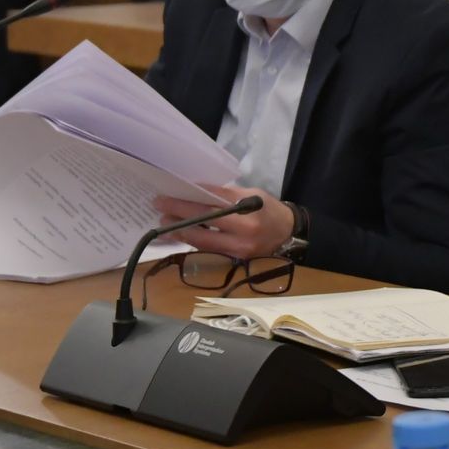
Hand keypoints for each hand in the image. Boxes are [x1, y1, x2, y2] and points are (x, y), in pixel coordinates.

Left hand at [152, 186, 293, 260]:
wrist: (288, 233)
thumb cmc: (269, 209)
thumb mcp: (253, 194)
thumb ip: (228, 195)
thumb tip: (198, 192)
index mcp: (251, 208)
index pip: (217, 200)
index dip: (194, 196)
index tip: (174, 190)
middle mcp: (245, 229)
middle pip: (205, 220)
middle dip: (180, 212)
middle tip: (160, 204)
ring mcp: (240, 247)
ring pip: (203, 239)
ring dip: (181, 230)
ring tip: (164, 221)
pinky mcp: (235, 258)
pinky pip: (209, 249)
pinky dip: (193, 241)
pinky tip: (179, 234)